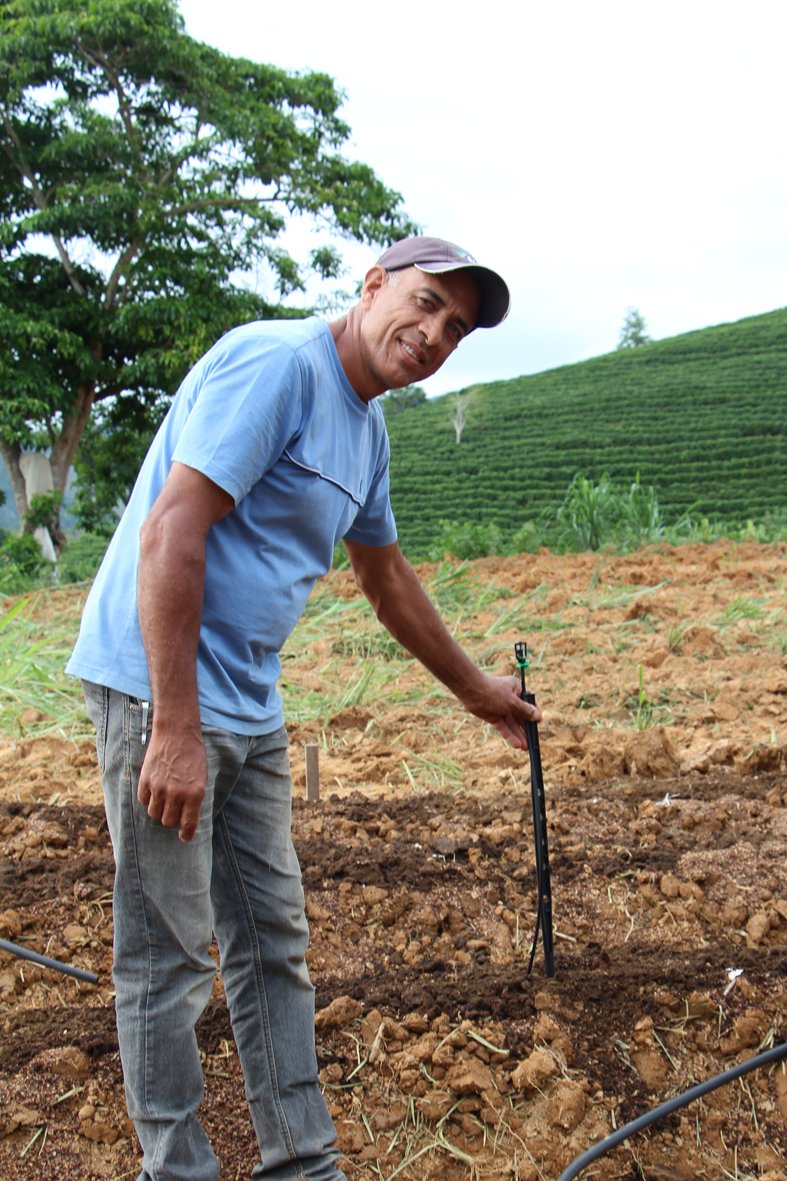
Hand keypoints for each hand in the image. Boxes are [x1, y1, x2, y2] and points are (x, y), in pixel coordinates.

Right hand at [137, 725, 206, 841]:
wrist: (177, 733)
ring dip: (159, 810)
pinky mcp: (145, 781)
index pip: (188, 824)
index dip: (186, 834)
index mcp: (194, 793)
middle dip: (172, 818)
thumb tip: (186, 818)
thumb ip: (193, 798)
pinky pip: (144, 801)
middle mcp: (176, 793)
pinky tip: (154, 790)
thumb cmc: (193, 755)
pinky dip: (148, 799)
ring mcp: (159, 788)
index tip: (184, 837)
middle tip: (174, 809)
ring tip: (164, 799)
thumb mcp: (201, 777)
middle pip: (168, 821)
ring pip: (154, 814)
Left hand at [458, 674, 541, 749]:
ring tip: (525, 747)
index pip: (529, 703)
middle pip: (521, 716)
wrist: (471, 691)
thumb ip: (525, 710)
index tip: (538, 723)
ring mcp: (502, 709)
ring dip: (519, 735)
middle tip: (532, 741)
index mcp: (517, 690)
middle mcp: (511, 700)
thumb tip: (537, 716)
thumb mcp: (512, 702)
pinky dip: (509, 735)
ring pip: (512, 724)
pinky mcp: (494, 717)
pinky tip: (516, 744)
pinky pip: (504, 727)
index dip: (534, 714)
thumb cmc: (493, 691)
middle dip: (526, 728)